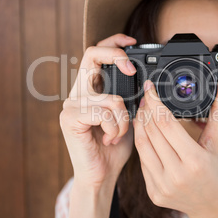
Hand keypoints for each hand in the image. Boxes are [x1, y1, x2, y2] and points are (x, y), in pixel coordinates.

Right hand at [60, 34, 135, 188]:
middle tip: (132, 69)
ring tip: (119, 132)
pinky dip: (115, 127)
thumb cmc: (114, 147)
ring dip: (124, 117)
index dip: (113, 42)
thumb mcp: (128, 116)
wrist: (101, 175)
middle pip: (92, 55)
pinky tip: (109, 138)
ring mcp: (71, 104)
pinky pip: (103, 112)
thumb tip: (147, 83)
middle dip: (116, 55)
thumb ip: (131, 98)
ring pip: (110, 95)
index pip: (96, 53)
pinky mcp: (69, 118)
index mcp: (91, 89)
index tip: (132, 41)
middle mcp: (78, 92)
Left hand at [133, 79, 217, 217]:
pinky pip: (142, 162)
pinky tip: (145, 133)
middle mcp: (176, 174)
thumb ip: (217, 112)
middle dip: (147, 111)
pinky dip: (142, 144)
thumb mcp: (217, 143)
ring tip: (143, 112)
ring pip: (142, 146)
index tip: (150, 89)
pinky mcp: (153, 192)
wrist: (213, 207)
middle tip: (147, 97)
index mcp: (194, 160)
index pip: (166, 124)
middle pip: (152, 133)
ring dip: (140, 125)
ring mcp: (162, 185)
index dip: (155, 103)